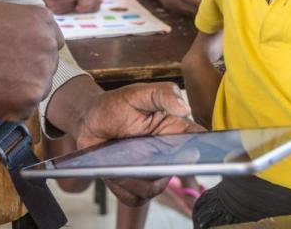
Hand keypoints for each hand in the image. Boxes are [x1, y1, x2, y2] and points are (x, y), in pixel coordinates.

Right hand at [0, 1, 63, 121]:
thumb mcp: (2, 11)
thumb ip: (25, 25)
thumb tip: (30, 38)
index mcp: (43, 22)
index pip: (53, 42)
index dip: (35, 52)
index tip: (20, 58)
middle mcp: (48, 46)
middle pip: (47, 67)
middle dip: (28, 72)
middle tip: (1, 74)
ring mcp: (40, 74)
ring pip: (38, 89)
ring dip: (20, 91)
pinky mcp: (28, 100)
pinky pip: (24, 109)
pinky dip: (9, 108)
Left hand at [71, 82, 203, 205]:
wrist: (89, 121)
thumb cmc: (115, 105)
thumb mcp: (137, 93)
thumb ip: (163, 94)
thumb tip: (185, 108)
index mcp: (175, 129)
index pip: (198, 141)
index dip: (201, 149)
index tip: (188, 151)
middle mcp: (168, 154)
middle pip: (177, 171)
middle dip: (161, 168)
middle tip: (143, 157)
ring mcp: (153, 172)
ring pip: (154, 188)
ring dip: (135, 180)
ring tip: (119, 163)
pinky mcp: (134, 187)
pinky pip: (134, 198)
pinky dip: (123, 188)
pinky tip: (113, 172)